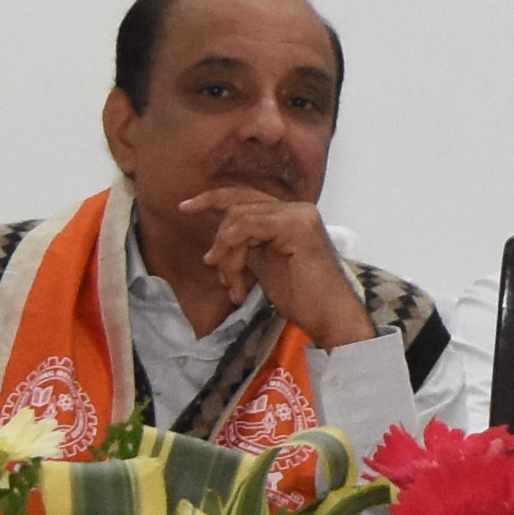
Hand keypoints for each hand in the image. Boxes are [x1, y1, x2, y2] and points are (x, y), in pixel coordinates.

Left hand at [202, 195, 374, 345]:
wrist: (329, 317)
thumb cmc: (302, 297)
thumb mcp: (264, 264)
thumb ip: (247, 244)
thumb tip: (221, 238)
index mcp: (291, 214)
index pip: (245, 197)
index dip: (212, 199)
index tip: (184, 207)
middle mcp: (297, 208)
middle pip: (238, 206)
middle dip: (219, 239)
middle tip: (213, 266)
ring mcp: (299, 214)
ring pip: (239, 219)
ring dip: (227, 254)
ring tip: (233, 285)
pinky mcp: (297, 226)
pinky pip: (248, 227)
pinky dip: (234, 252)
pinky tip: (239, 280)